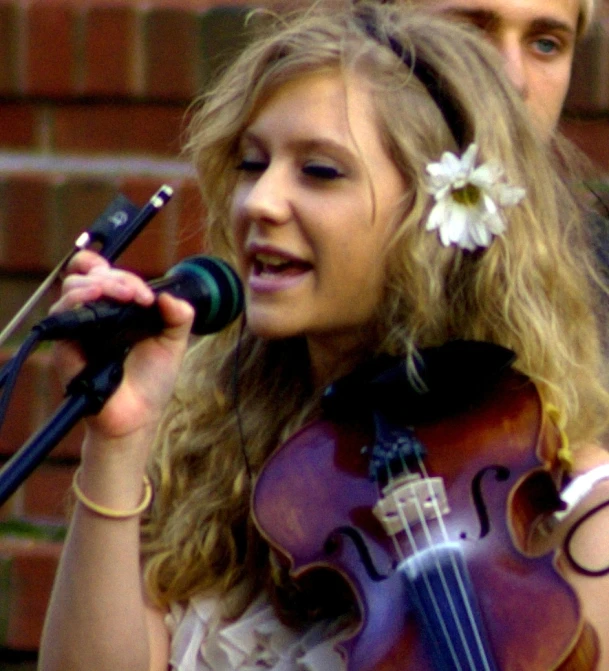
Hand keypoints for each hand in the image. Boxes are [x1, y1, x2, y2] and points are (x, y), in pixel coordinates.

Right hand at [50, 250, 194, 443]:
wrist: (137, 416)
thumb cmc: (152, 381)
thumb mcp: (174, 342)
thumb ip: (179, 316)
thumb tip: (168, 296)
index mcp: (119, 309)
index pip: (106, 274)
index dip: (116, 270)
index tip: (143, 291)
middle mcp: (96, 314)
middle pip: (90, 275)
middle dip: (118, 278)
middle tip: (139, 296)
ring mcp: (79, 327)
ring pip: (74, 287)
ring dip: (100, 283)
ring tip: (125, 295)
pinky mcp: (64, 343)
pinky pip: (61, 312)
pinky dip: (77, 298)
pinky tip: (96, 296)